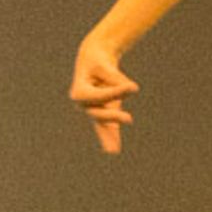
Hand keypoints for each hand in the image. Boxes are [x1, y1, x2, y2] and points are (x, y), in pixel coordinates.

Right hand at [70, 35, 138, 152]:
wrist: (94, 61)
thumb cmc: (98, 61)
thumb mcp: (104, 64)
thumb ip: (115, 77)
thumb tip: (131, 88)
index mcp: (78, 91)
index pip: (98, 96)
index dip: (114, 93)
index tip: (134, 87)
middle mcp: (83, 104)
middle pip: (97, 113)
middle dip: (112, 117)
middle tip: (129, 119)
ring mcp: (92, 110)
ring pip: (101, 124)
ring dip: (108, 136)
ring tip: (113, 151)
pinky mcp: (103, 112)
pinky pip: (106, 128)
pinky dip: (110, 137)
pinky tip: (114, 150)